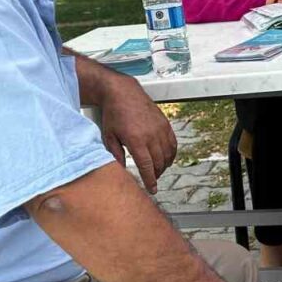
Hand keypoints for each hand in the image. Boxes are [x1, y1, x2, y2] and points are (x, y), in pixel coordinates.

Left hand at [98, 75, 177, 192]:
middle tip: (151, 180)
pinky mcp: (165, 123)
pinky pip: (173, 143)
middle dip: (156, 174)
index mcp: (136, 140)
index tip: (152, 189)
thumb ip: (115, 155)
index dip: (150, 180)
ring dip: (164, 166)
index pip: (147, 166)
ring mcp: (160, 128)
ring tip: (157, 170)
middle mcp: (151, 135)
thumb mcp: (109, 136)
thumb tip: (121, 170)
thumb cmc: (113, 113)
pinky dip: (171, 154)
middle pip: (159, 163)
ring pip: (167, 155)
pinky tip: (166, 158)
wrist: (123, 92)